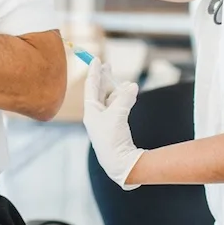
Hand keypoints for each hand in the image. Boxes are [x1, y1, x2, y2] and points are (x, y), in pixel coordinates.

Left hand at [83, 59, 144, 189]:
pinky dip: (124, 99)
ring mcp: (105, 122)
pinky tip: (131, 94)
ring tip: (127, 84)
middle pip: (99, 92)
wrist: (120, 164)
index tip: (96, 60)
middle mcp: (96, 115)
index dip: (94, 72)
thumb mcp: (118, 115)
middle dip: (105, 79)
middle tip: (109, 66)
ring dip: (118, 90)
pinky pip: (118, 107)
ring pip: (111, 100)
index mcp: (91, 112)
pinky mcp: (115, 127)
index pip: (91, 86)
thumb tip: (132, 85)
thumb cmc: (112, 140)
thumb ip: (125, 98)